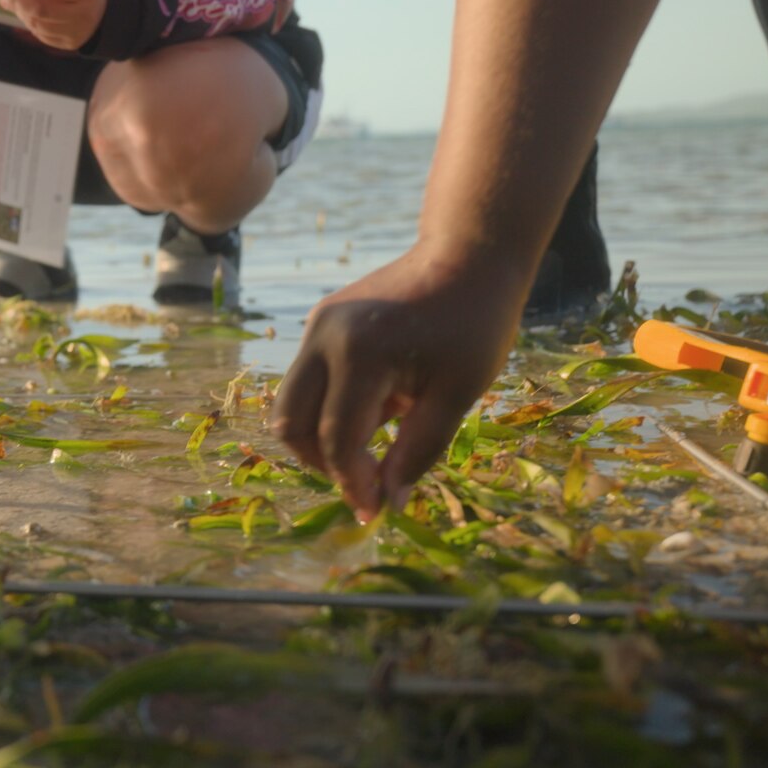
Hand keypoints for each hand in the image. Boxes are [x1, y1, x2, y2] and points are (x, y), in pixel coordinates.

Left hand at [0, 0, 108, 51]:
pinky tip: (24, 12)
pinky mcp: (69, 43)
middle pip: (44, 11)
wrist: (108, 7)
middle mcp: (84, 13)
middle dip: (19, 2)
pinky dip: (29, 23)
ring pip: (39, 25)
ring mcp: (77, 31)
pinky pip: (42, 35)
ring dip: (21, 13)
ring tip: (10, 1)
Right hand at [272, 245, 526, 521]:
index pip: (337, 439)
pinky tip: (381, 407)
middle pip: (291, 423)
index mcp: (360, 355)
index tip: (374, 514)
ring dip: (322, 437)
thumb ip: (418, 450)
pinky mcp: (321, 322)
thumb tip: (386, 502)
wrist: (469, 253)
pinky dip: (332, 408)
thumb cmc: (476, 323)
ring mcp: (317, 327)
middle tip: (367, 482)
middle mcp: (324, 339)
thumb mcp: (458, 394)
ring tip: (378, 442)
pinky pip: (309, 380)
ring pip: (291, 403)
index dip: (353, 484)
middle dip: (323, 464)